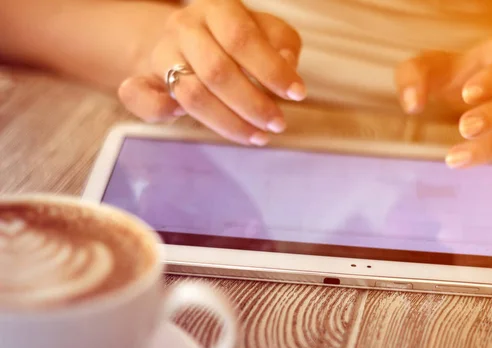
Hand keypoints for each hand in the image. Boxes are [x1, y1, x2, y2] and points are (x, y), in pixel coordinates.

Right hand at [118, 0, 304, 145]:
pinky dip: (160, 113)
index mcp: (217, 8)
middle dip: (253, 104)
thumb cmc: (236, 39)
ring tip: (258, 136)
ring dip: (228, 122)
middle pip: (217, 71)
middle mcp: (185, 27)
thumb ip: (282, 44)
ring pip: (192, 94)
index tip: (297, 94)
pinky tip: (184, 121)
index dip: (271, 69)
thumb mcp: (266, 32)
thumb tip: (287, 66)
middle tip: (278, 124)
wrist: (185, 40)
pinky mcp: (142, 79)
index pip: (242, 38)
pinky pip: (140, 98)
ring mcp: (161, 53)